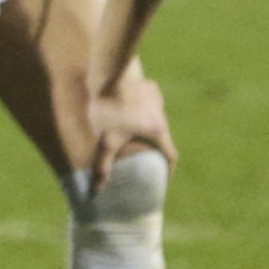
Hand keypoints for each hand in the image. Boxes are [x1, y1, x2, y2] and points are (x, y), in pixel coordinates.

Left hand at [84, 69, 175, 183]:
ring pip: (157, 118)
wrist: (110, 77)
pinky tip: (131, 109)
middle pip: (164, 136)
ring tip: (136, 133)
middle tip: (147, 156)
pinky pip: (151, 102)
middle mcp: (162, 116)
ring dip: (150, 126)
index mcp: (157, 132)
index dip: (169, 169)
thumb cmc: (109, 111)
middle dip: (156, 147)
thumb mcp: (106, 142)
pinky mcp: (151, 87)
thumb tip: (97, 191)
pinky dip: (144, 109)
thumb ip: (103, 167)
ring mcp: (159, 100)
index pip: (171, 156)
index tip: (165, 176)